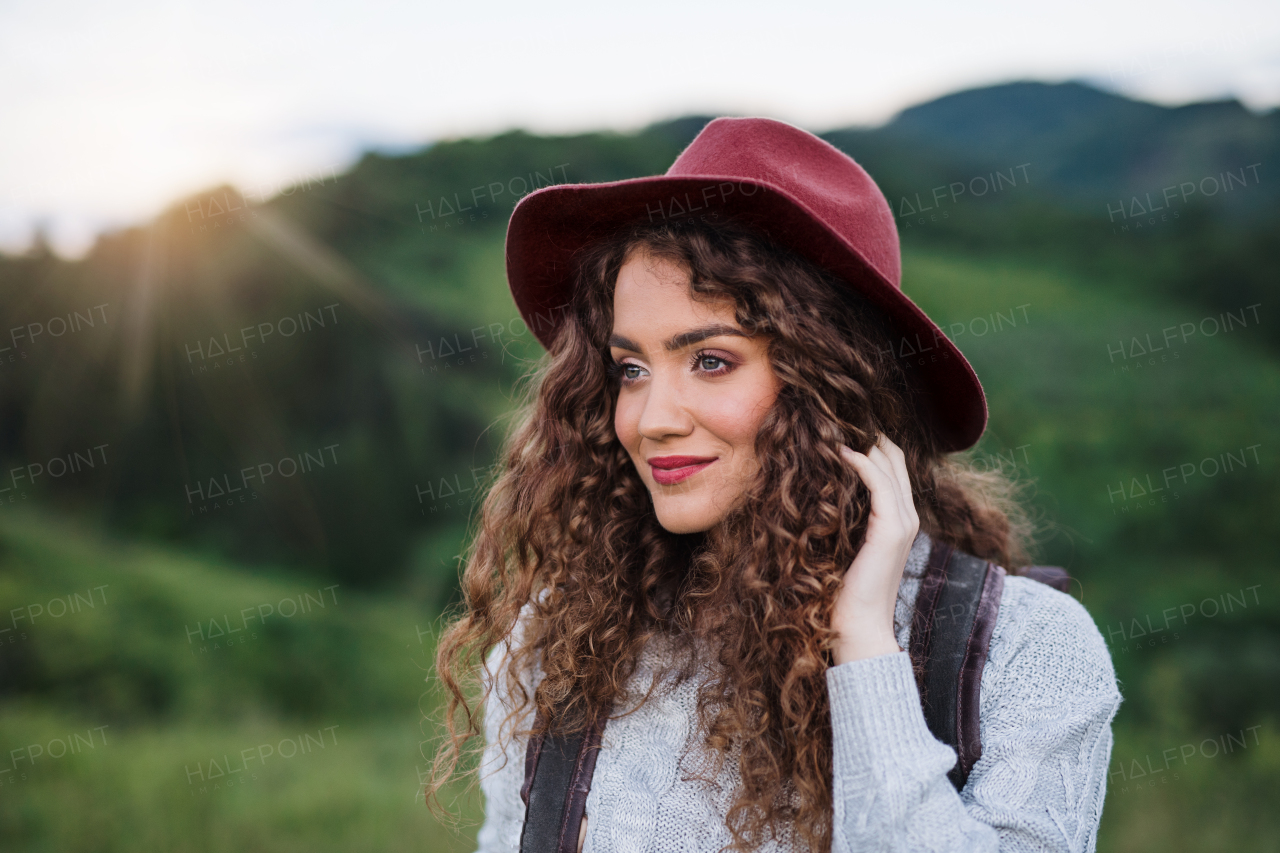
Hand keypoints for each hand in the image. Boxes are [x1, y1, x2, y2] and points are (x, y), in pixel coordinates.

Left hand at [831, 433, 919, 664]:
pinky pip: (880, 484)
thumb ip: (841, 518)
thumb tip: (816, 492)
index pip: (890, 466)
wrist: (858, 626)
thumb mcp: (842, 544)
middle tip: (835, 415)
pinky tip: (842, 452)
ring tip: (836, 424)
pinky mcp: (892, 529)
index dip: (869, 442)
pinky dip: (862, 463)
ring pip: (888, 465)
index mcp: (898, 518)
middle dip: (867, 434)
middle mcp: (907, 516)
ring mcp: (903, 522)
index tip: (838, 424)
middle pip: (894, 457)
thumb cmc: (842, 591)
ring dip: (863, 442)